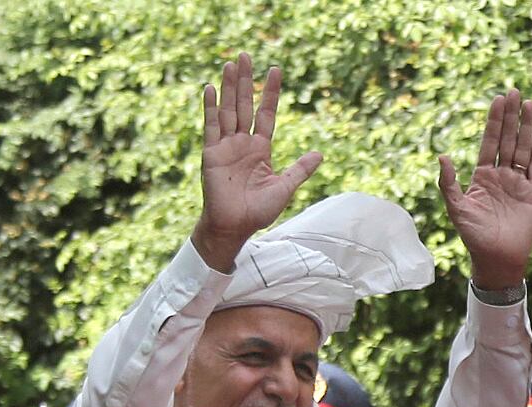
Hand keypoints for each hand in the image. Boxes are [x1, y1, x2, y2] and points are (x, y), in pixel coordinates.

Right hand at [192, 56, 322, 271]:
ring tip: (231, 64)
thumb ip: (300, 169)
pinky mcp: (211, 153)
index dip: (270, 93)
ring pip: (228, 110)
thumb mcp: (285, 187)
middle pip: (244, 105)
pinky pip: (211, 126)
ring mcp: (226, 146)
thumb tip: (320, 154)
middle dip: (246, 81)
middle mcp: (242, 143)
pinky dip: (211, 107)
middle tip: (246, 55)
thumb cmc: (258, 212)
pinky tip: (211, 88)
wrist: (235, 227)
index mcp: (260, 149)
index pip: (266, 113)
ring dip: (229, 87)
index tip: (276, 71)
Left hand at [439, 89, 531, 291]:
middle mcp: (501, 175)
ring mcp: (518, 182)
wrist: (496, 259)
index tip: (498, 99)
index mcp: (482, 176)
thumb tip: (442, 156)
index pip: (490, 142)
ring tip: (529, 103)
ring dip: (526, 126)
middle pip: (508, 139)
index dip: (494, 121)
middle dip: (511, 116)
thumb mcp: (456, 208)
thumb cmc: (473, 236)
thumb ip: (448, 183)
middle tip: (514, 91)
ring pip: (523, 148)